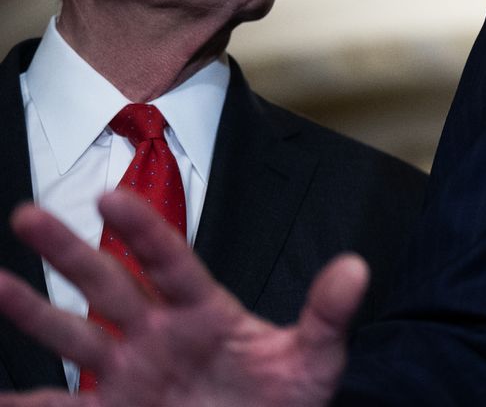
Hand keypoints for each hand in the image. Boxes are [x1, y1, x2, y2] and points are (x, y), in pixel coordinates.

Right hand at [0, 190, 358, 406]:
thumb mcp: (314, 358)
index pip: (170, 261)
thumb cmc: (287, 401)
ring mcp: (131, 373)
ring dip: (33, 311)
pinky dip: (26, 405)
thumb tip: (356, 267)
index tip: (110, 196)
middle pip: (109, 284)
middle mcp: (158, 334)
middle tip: (28, 214)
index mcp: (205, 311)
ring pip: (74, 336)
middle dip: (69, 251)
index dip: (142, 230)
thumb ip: (328, 315)